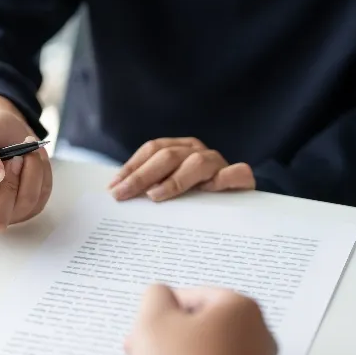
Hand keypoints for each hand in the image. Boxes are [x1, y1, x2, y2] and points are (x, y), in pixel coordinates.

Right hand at [0, 95, 51, 231]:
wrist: (8, 132)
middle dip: (10, 183)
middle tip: (14, 155)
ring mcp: (4, 213)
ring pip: (23, 206)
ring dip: (29, 173)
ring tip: (26, 150)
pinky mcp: (28, 209)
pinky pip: (39, 197)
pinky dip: (39, 173)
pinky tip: (32, 158)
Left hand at [110, 138, 254, 201]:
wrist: (237, 205)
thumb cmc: (196, 199)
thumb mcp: (170, 190)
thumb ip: (150, 188)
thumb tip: (118, 194)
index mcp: (181, 149)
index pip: (152, 150)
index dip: (132, 167)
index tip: (113, 187)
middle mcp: (199, 152)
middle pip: (169, 156)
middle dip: (142, 175)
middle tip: (123, 194)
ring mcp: (220, 164)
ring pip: (198, 162)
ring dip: (175, 179)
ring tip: (155, 196)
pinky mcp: (242, 179)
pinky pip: (237, 173)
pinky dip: (224, 179)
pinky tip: (209, 190)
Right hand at [125, 285, 275, 354]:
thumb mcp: (154, 322)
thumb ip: (155, 296)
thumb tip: (160, 296)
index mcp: (241, 308)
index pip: (192, 295)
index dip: (160, 312)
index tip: (146, 328)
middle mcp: (258, 335)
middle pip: (200, 327)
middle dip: (167, 340)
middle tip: (145, 352)